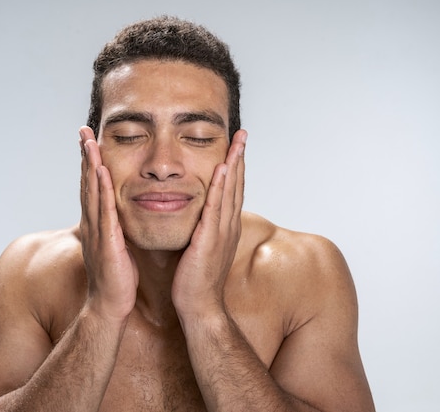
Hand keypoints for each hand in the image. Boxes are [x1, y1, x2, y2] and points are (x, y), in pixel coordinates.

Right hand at [79, 126, 137, 321]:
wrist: (111, 306)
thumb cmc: (117, 278)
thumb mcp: (117, 247)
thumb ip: (116, 230)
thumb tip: (121, 217)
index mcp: (98, 224)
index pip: (92, 188)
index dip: (89, 163)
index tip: (90, 141)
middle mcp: (93, 223)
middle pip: (87, 183)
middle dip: (85, 156)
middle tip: (83, 130)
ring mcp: (97, 231)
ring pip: (92, 192)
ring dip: (89, 165)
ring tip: (89, 141)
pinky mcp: (107, 241)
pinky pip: (104, 210)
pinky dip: (101, 189)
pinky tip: (100, 171)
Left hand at [172, 130, 246, 319]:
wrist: (199, 306)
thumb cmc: (196, 281)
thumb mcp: (202, 249)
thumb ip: (204, 230)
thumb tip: (199, 217)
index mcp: (226, 227)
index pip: (233, 191)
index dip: (236, 166)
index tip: (236, 145)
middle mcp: (228, 226)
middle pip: (237, 185)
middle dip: (240, 157)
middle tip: (243, 133)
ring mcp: (222, 233)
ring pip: (230, 192)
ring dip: (235, 164)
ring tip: (237, 141)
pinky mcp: (210, 240)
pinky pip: (216, 208)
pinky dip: (221, 187)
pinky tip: (223, 168)